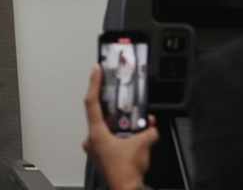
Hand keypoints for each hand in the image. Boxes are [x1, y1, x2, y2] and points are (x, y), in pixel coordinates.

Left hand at [82, 64, 158, 189]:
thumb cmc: (127, 172)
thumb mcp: (143, 144)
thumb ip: (148, 130)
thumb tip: (150, 124)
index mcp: (96, 134)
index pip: (92, 102)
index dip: (93, 83)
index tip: (96, 70)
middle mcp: (92, 140)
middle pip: (100, 115)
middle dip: (114, 107)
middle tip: (121, 97)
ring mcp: (95, 149)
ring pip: (106, 128)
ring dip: (119, 124)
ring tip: (134, 122)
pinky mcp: (102, 156)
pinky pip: (109, 139)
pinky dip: (120, 135)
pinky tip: (133, 137)